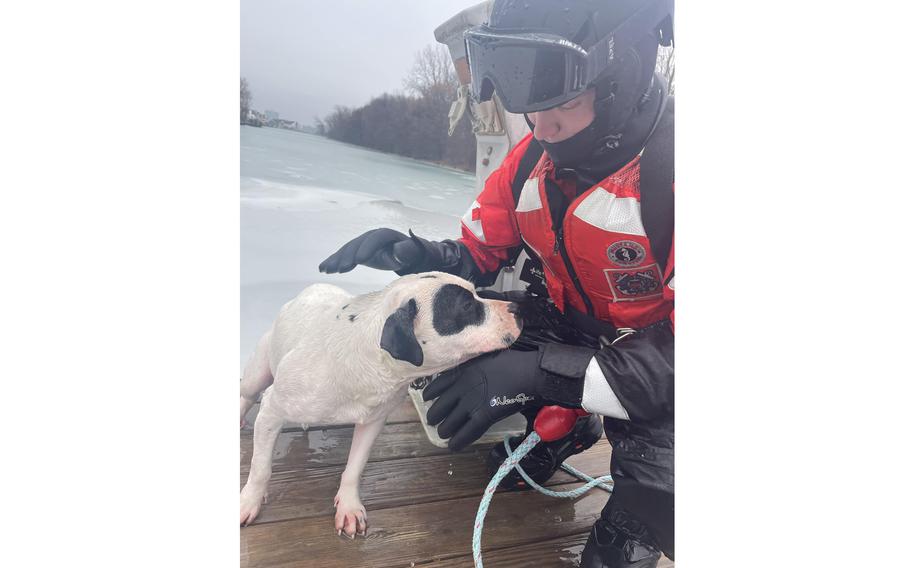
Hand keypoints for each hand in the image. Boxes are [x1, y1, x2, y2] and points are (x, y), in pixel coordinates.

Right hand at [318, 228, 422, 273]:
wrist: (404, 253)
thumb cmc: (410, 254)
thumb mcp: (411, 252)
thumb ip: (407, 251)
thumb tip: (399, 249)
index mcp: (385, 235)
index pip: (375, 239)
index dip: (367, 248)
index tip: (359, 260)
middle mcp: (371, 237)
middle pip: (358, 244)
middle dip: (348, 256)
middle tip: (340, 270)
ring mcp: (362, 243)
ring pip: (347, 250)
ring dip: (336, 260)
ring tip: (326, 271)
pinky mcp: (356, 251)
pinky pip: (343, 255)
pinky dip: (333, 261)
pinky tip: (322, 269)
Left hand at [422, 349, 546, 450]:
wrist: (527, 373)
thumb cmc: (512, 362)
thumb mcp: (485, 358)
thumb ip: (472, 367)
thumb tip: (467, 371)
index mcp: (463, 372)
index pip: (438, 384)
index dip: (430, 393)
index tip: (426, 398)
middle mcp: (462, 388)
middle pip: (440, 406)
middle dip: (434, 415)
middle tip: (431, 421)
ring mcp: (472, 403)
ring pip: (450, 422)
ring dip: (444, 430)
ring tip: (442, 434)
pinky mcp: (484, 416)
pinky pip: (467, 432)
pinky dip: (458, 441)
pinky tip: (453, 446)